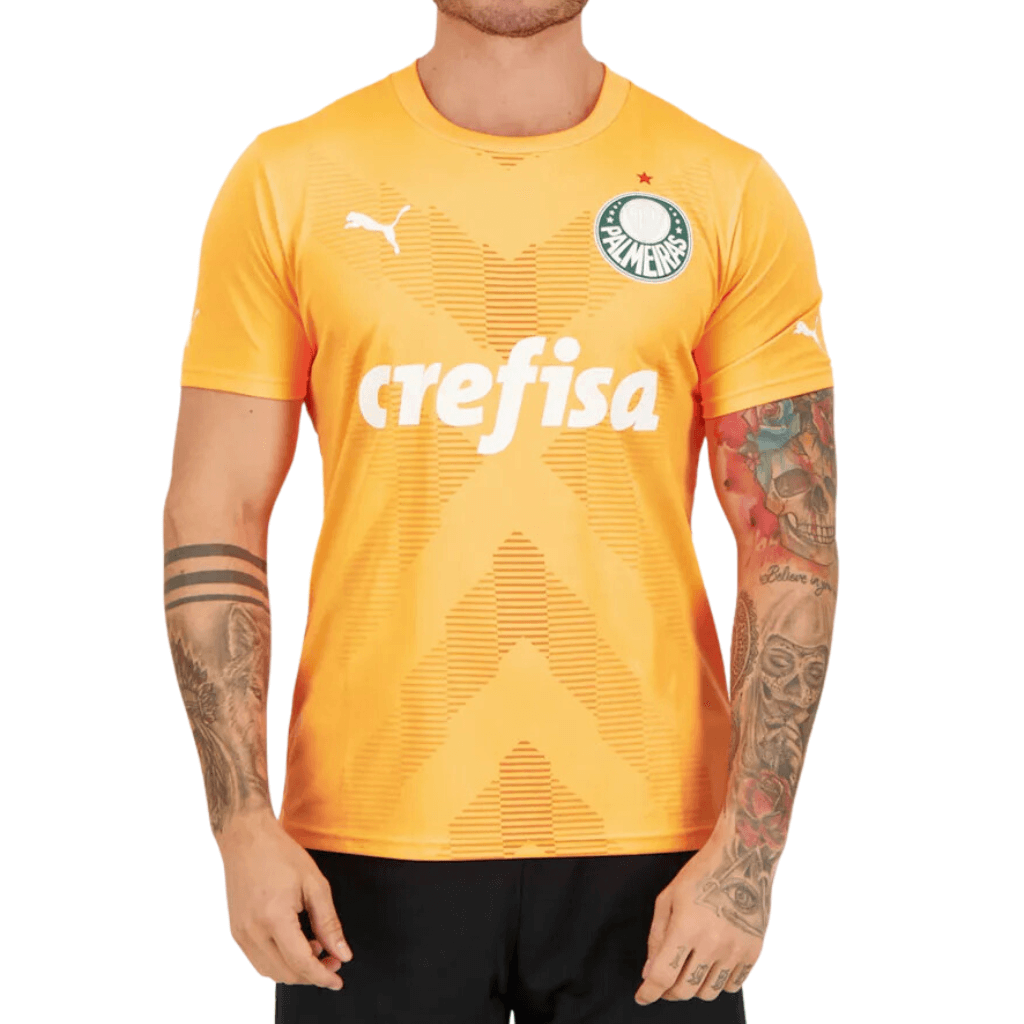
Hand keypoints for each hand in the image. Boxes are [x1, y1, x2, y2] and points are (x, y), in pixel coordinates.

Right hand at [216, 810, 353, 988]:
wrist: (246, 838)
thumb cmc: (280, 854)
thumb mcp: (315, 884)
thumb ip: (329, 923)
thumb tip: (342, 953)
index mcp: (274, 918)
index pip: (301, 963)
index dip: (322, 976)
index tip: (338, 980)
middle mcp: (252, 931)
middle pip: (285, 973)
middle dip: (312, 973)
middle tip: (333, 960)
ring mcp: (240, 933)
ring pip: (270, 971)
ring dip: (295, 969)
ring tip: (315, 947)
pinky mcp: (236, 931)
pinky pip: (258, 960)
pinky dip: (279, 960)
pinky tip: (295, 943)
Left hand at [635, 832, 762, 1004]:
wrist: (743, 859)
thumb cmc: (702, 874)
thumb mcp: (668, 898)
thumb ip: (656, 937)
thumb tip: (650, 972)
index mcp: (686, 927)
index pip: (663, 975)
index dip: (648, 992)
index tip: (643, 997)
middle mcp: (712, 943)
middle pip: (684, 990)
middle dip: (668, 991)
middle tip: (664, 980)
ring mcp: (735, 950)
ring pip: (708, 993)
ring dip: (693, 987)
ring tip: (689, 969)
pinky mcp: (753, 952)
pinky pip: (732, 986)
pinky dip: (717, 982)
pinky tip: (710, 965)